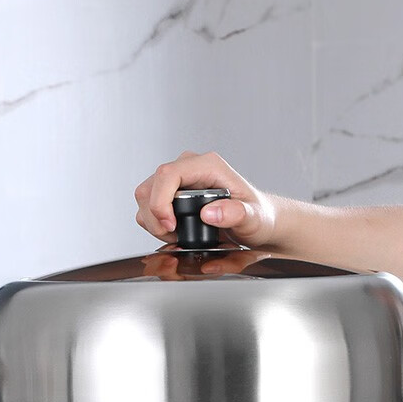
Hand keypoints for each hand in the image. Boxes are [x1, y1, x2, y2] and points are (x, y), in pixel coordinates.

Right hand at [134, 151, 277, 248]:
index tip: (170, 225)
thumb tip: (209, 213)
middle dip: (155, 217)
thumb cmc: (257, 216)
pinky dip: (155, 223)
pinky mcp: (171, 192)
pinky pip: (148, 206)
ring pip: (145, 196)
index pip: (167, 174)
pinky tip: (174, 232)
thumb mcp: (254, 219)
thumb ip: (236, 214)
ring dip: (154, 221)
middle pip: (150, 186)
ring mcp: (179, 179)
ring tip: (177, 235)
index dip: (160, 201)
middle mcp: (190, 167)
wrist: (257, 221)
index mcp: (207, 166)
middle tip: (173, 235)